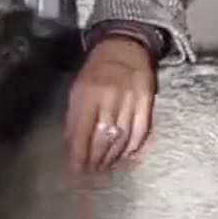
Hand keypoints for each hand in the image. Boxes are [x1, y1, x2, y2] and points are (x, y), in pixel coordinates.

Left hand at [65, 37, 156, 172]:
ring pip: (122, 138)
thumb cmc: (96, 71)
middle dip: (96, 159)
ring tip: (105, 166)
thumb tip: (71, 145)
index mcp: (88, 94)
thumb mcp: (77, 89)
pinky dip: (133, 147)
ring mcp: (130, 99)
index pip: (82, 132)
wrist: (124, 48)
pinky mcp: (146, 101)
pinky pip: (141, 130)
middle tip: (92, 171)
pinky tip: (126, 155)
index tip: (76, 168)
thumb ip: (74, 116)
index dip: (79, 154)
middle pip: (103, 138)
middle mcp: (110, 98)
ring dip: (113, 156)